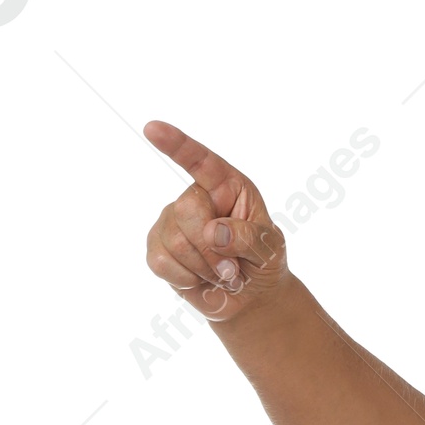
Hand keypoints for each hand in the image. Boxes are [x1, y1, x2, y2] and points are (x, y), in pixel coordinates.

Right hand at [142, 121, 289, 322]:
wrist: (253, 296)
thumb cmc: (263, 262)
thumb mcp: (270, 248)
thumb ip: (249, 237)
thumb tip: (213, 232)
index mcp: (226, 186)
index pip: (200, 161)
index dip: (177, 145)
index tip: (153, 128)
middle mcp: (195, 198)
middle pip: (186, 211)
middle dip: (212, 249)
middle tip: (233, 268)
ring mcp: (171, 222)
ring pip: (175, 241)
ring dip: (206, 268)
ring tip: (222, 273)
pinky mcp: (158, 248)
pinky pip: (161, 261)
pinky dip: (188, 279)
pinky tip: (200, 279)